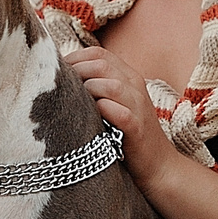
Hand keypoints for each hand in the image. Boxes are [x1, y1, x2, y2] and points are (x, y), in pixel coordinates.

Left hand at [63, 46, 183, 183]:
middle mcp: (135, 87)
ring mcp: (138, 107)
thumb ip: (98, 87)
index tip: (58, 73)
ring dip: (88, 91)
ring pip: (111, 85)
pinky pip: (120, 112)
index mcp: (129, 77)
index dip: (74, 58)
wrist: (160, 165)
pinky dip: (103, 111)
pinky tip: (92, 119)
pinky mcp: (137, 129)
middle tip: (60, 89)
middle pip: (101, 64)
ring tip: (76, 104)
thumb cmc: (128, 135)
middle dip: (76, 72)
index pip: (98, 53)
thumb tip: (64, 78)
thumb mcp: (116, 103)